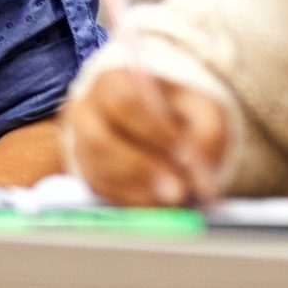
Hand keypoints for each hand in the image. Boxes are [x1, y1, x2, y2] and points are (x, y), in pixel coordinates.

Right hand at [64, 67, 227, 207]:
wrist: (162, 122)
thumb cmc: (179, 112)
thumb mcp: (202, 111)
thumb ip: (207, 137)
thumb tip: (200, 175)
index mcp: (113, 82)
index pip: (123, 103)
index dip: (153, 131)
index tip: (185, 154)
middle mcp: (86, 111)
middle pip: (100, 141)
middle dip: (141, 168)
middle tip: (178, 190)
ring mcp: (80, 143)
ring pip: (99, 170)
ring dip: (138, 189)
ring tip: (175, 200)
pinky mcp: (86, 172)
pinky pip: (101, 191)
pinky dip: (132, 201)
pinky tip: (159, 205)